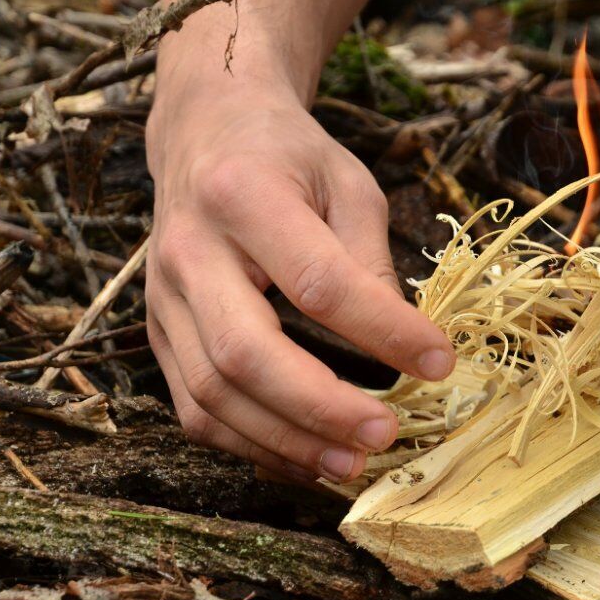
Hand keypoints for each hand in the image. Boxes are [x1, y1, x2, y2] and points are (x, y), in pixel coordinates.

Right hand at [145, 85, 454, 483]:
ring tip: (352, 464)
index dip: (383, 330)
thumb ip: (372, 260)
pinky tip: (307, 457)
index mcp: (243, 196)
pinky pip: (195, 409)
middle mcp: (190, 251)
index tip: (440, 362)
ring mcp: (163, 299)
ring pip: (212, 395)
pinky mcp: (159, 334)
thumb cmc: (288, 158)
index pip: (318, 282)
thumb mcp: (348, 184)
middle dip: (320, 407)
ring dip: (286, 442)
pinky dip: (253, 444)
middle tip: (384, 436)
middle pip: (245, 353)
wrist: (205, 135)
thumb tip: (409, 346)